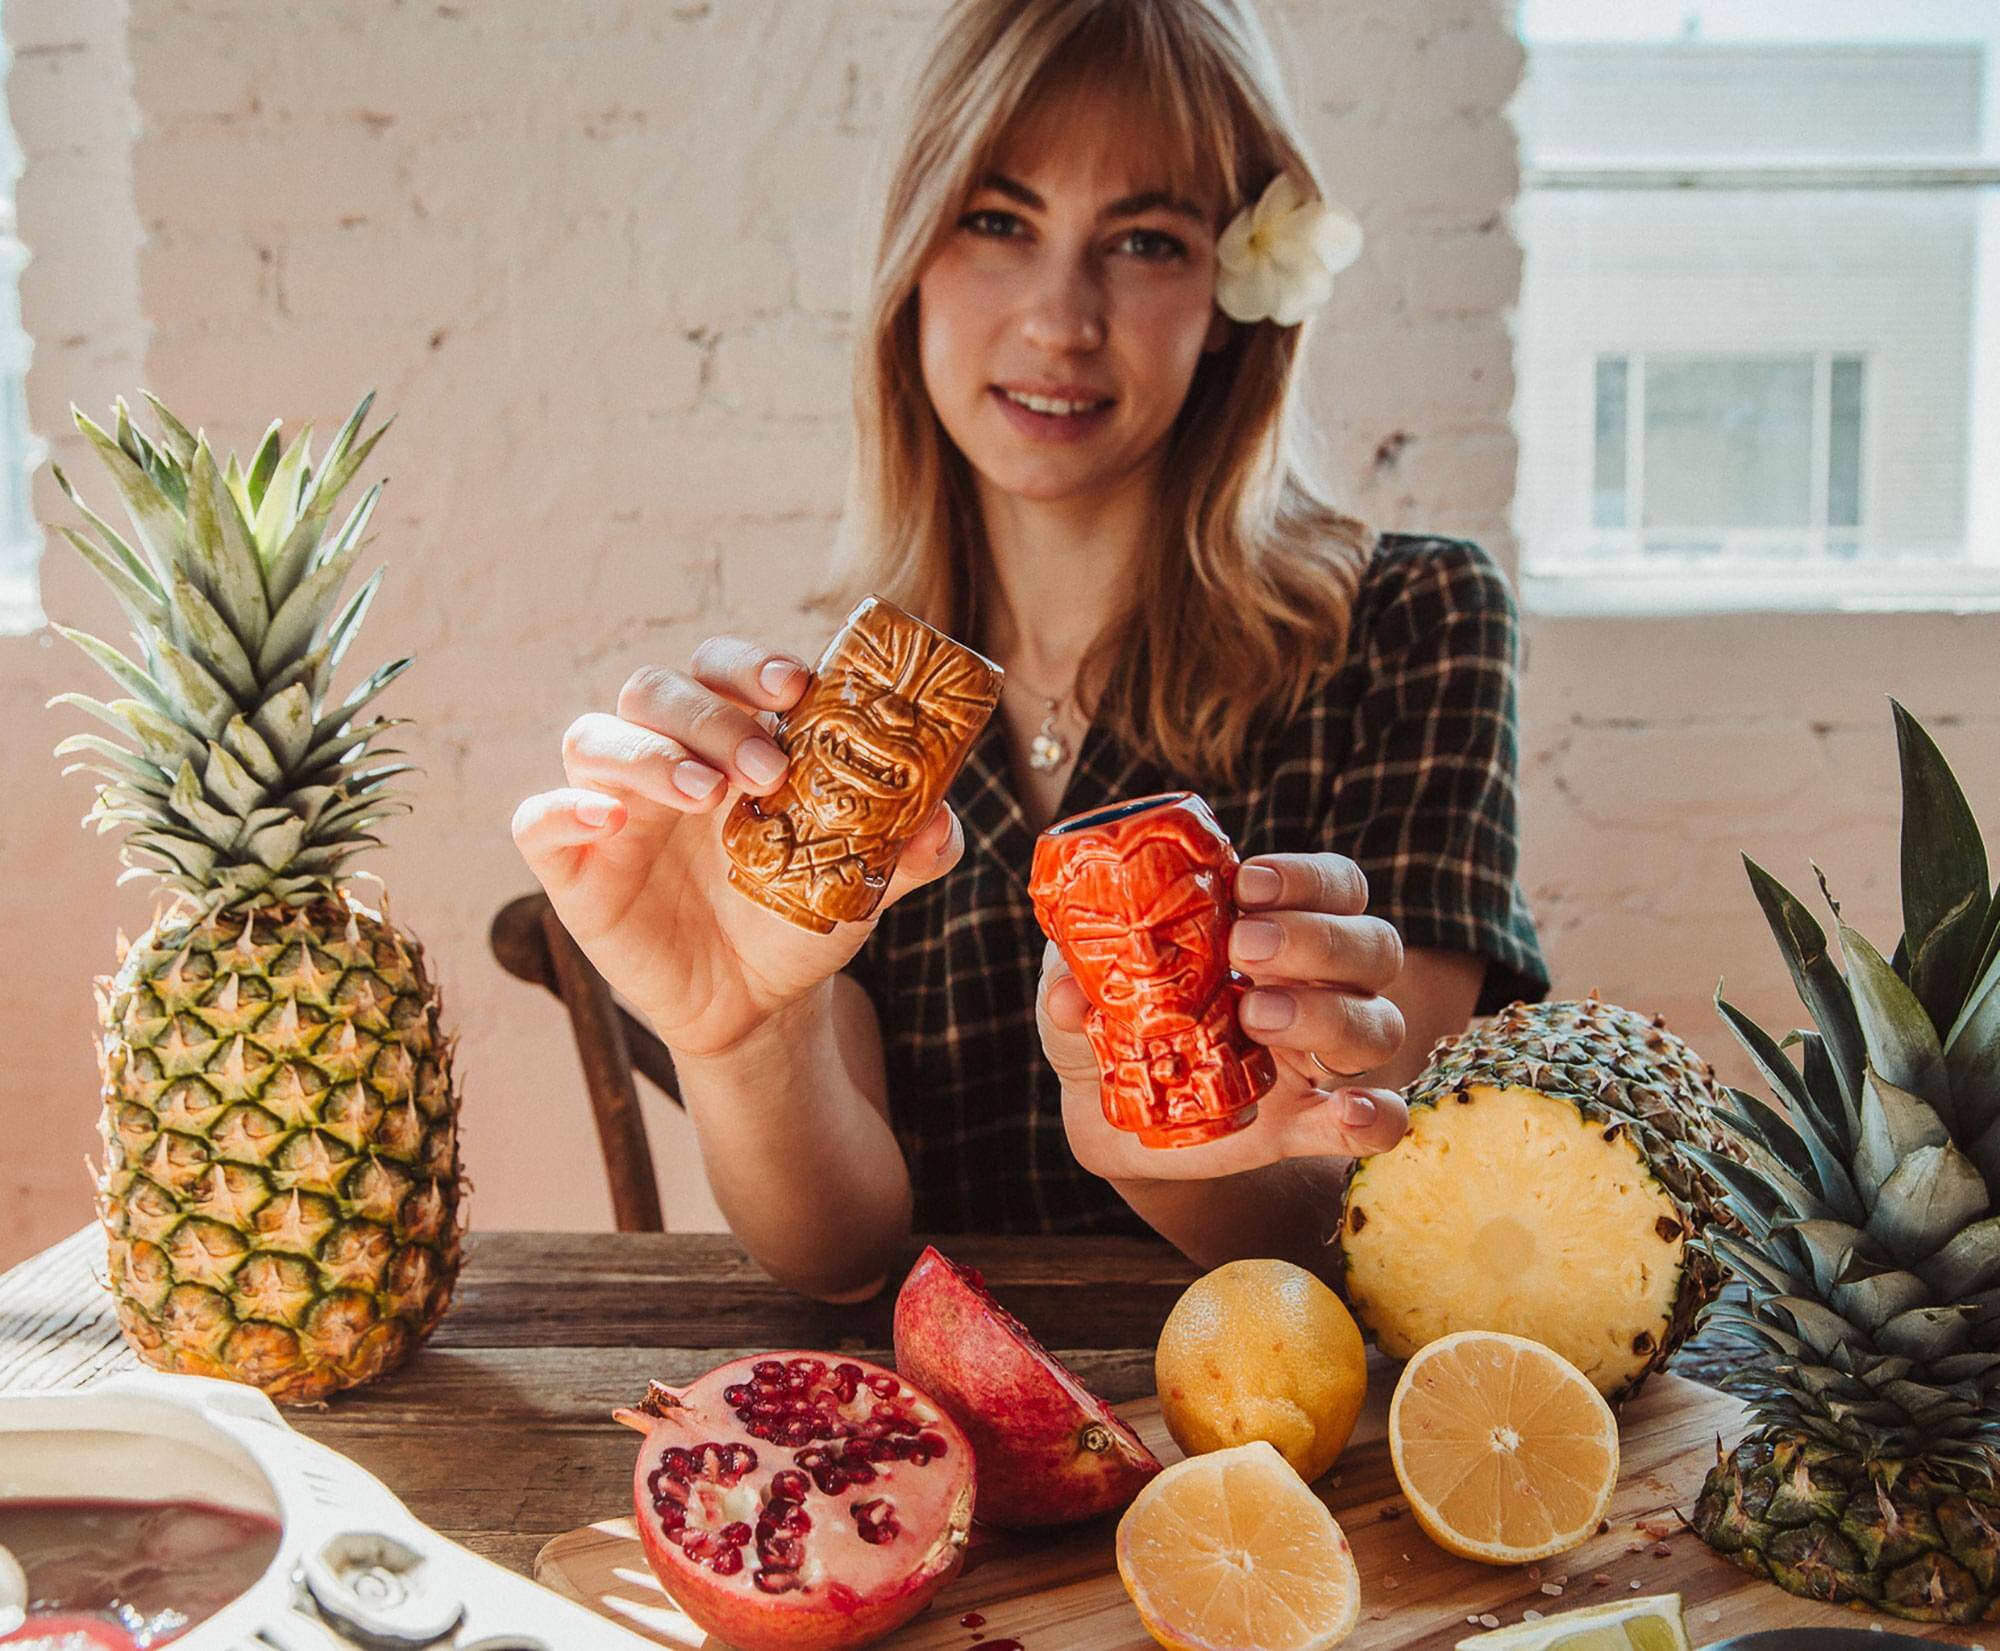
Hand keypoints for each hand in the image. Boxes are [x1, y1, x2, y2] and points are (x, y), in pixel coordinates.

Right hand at [511, 636, 962, 1057]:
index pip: (727, 669)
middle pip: (659, 690)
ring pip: (594, 736)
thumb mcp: (864, 881)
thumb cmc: (802, 912)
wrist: (760, 1001)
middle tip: (767, 769)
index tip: (797, 686)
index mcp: (733, 737)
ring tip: (704, 792)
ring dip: (646, 752)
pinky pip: (536, 818)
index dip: (753, 664)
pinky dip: (562, 809)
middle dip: (713, 716)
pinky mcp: (572, 863)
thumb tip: (942, 821)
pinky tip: (605, 823)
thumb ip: (912, 847)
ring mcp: (613, 805)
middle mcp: (667, 754)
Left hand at [1037, 852, 1408, 1182]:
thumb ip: (1070, 977)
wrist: (1105, 1112)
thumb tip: (1069, 991)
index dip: (1304, 877)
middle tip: (1245, 947)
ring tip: (1256, 1017)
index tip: (1246, 883)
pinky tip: (1351, 1112)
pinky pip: (1378, 1120)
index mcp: (1272, 926)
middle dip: (1317, 939)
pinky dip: (1376, 1115)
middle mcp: (1315, 983)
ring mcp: (1318, 1056)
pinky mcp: (1310, 1124)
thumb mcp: (1077, 989)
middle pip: (1373, 944)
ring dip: (1331, 1014)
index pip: (1331, 884)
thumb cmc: (1107, 1020)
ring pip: (1379, 1022)